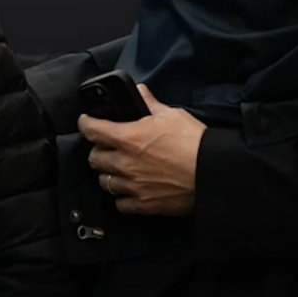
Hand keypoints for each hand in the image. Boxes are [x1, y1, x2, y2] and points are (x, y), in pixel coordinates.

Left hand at [79, 86, 205, 215]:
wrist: (211, 173)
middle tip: (106, 147)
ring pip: (104, 182)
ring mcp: (132, 186)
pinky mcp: (143, 205)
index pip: (93, 130)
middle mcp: (125, 163)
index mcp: (129, 138)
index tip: (86, 122)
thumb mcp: (172, 115)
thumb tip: (139, 91)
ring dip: (108, 174)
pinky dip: (121, 197)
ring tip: (118, 169)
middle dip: (98, 150)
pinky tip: (130, 190)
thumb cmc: (193, 141)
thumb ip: (150, 104)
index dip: (86, 123)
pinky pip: (120, 203)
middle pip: (94, 158)